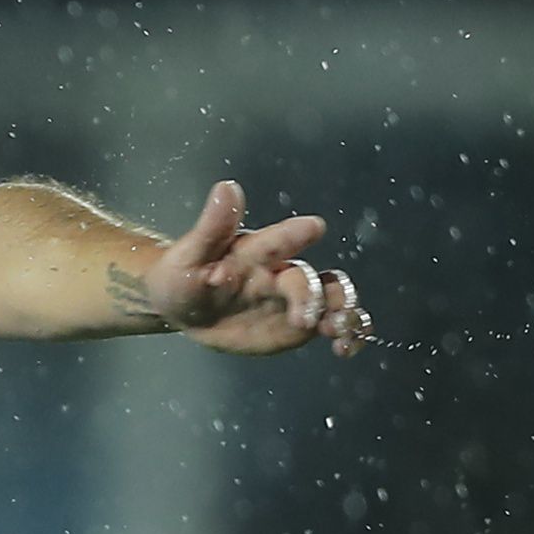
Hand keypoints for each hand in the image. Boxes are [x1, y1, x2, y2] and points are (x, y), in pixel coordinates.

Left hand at [137, 180, 366, 356]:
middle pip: (307, 279)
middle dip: (310, 297)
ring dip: (342, 311)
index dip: (295, 234)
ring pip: (331, 297)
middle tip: (304, 319)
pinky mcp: (298, 325)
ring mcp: (293, 299)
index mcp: (256, 252)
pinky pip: (330, 323)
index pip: (277, 241)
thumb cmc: (185, 274)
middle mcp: (281, 272)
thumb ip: (212, 226)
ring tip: (338, 331)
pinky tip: (346, 346)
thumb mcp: (190, 254)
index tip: (314, 228)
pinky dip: (348, 331)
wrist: (185, 306)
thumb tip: (227, 187)